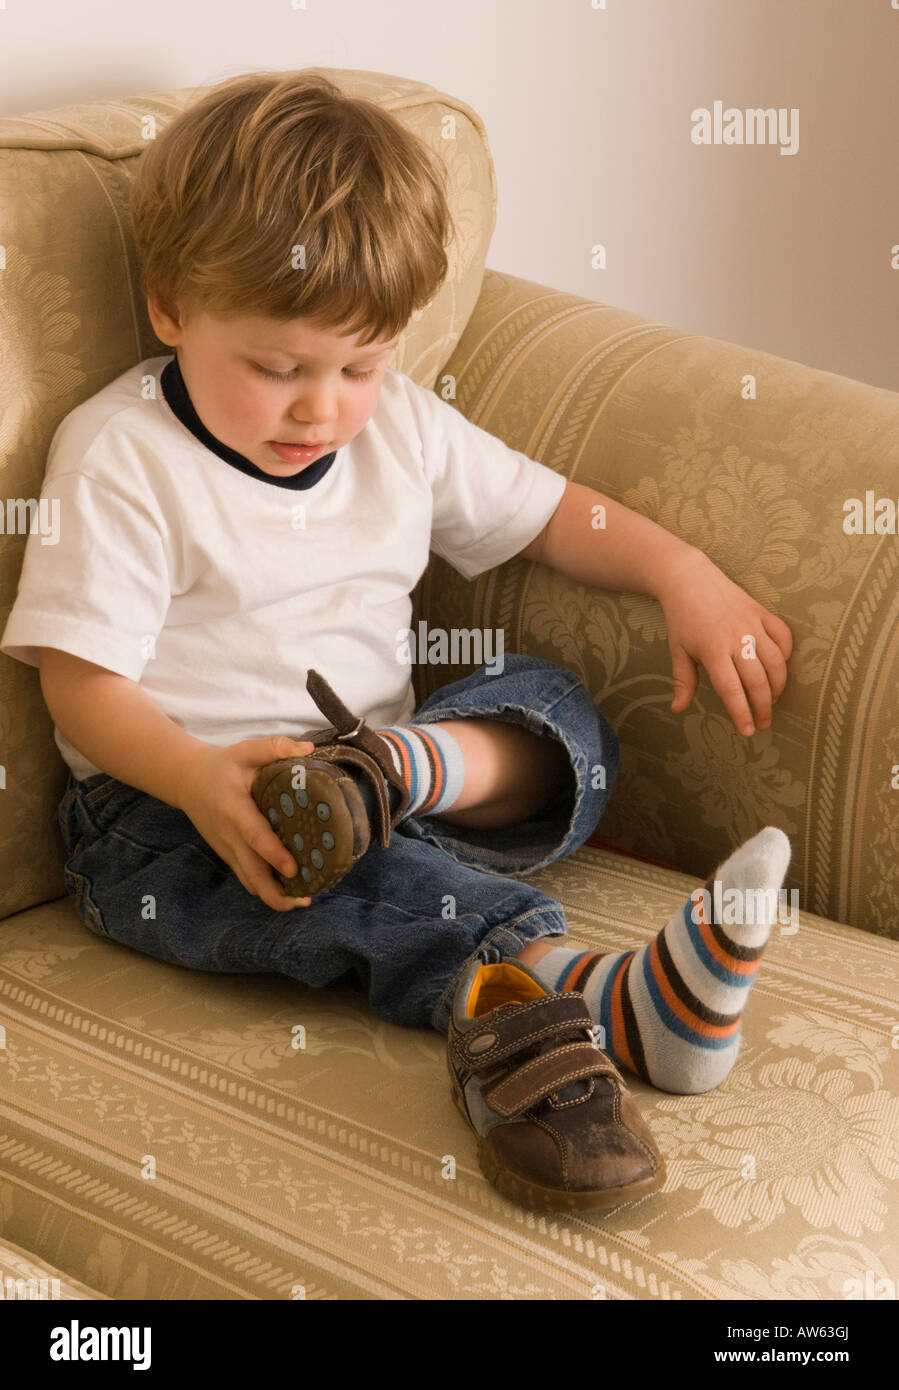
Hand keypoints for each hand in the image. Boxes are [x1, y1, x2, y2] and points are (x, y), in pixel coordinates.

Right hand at [177, 735, 316, 910]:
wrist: (185, 780)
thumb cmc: (221, 765)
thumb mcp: (244, 751)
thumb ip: (274, 748)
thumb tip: (309, 748)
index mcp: (235, 810)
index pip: (255, 836)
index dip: (273, 854)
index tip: (292, 869)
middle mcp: (230, 836)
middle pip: (251, 873)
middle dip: (275, 893)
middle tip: (304, 900)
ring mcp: (227, 849)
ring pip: (248, 881)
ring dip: (273, 896)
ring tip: (302, 900)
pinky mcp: (227, 855)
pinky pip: (246, 877)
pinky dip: (264, 888)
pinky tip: (287, 891)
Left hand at [658, 551, 792, 736]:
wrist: (690, 579)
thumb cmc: (682, 618)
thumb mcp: (678, 651)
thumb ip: (683, 682)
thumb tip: (677, 709)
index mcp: (713, 651)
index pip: (732, 690)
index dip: (742, 713)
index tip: (749, 730)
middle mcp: (737, 639)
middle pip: (759, 681)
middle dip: (764, 707)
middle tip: (764, 722)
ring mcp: (753, 624)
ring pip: (777, 662)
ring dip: (778, 685)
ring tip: (772, 699)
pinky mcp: (763, 612)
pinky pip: (784, 638)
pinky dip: (785, 656)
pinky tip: (778, 668)